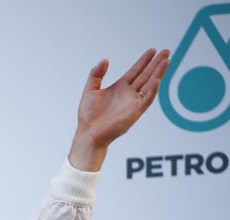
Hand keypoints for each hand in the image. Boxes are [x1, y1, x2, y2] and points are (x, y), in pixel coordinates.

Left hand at [68, 49, 169, 170]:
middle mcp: (129, 93)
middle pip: (146, 75)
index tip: (152, 50)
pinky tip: (157, 80)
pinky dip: (152, 90)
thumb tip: (105, 60)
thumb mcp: (90, 89)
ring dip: (158, 73)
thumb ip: (96, 74)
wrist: (89, 133)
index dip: (144, 61)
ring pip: (150, 84)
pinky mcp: (135, 112)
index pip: (135, 71)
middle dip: (156, 63)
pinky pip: (146, 99)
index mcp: (120, 87)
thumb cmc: (88, 115)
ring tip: (166, 60)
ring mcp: (133, 102)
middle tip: (166, 51)